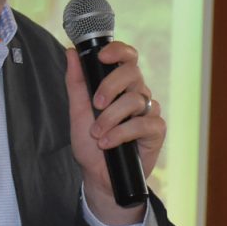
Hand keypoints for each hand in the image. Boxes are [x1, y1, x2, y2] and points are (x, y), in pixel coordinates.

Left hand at [65, 42, 165, 224]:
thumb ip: (76, 81)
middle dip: (110, 86)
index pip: (127, 56)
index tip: (101, 57)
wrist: (98, 174)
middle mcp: (137, 93)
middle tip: (95, 104)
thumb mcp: (77, 109)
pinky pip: (142, 124)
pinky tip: (107, 143)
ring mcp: (148, 111)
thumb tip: (70, 53)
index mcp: (119, 84)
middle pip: (132, 72)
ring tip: (97, 133)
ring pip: (135, 99)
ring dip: (110, 118)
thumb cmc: (90, 141)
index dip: (118, 51)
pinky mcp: (156, 130)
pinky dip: (120, 133)